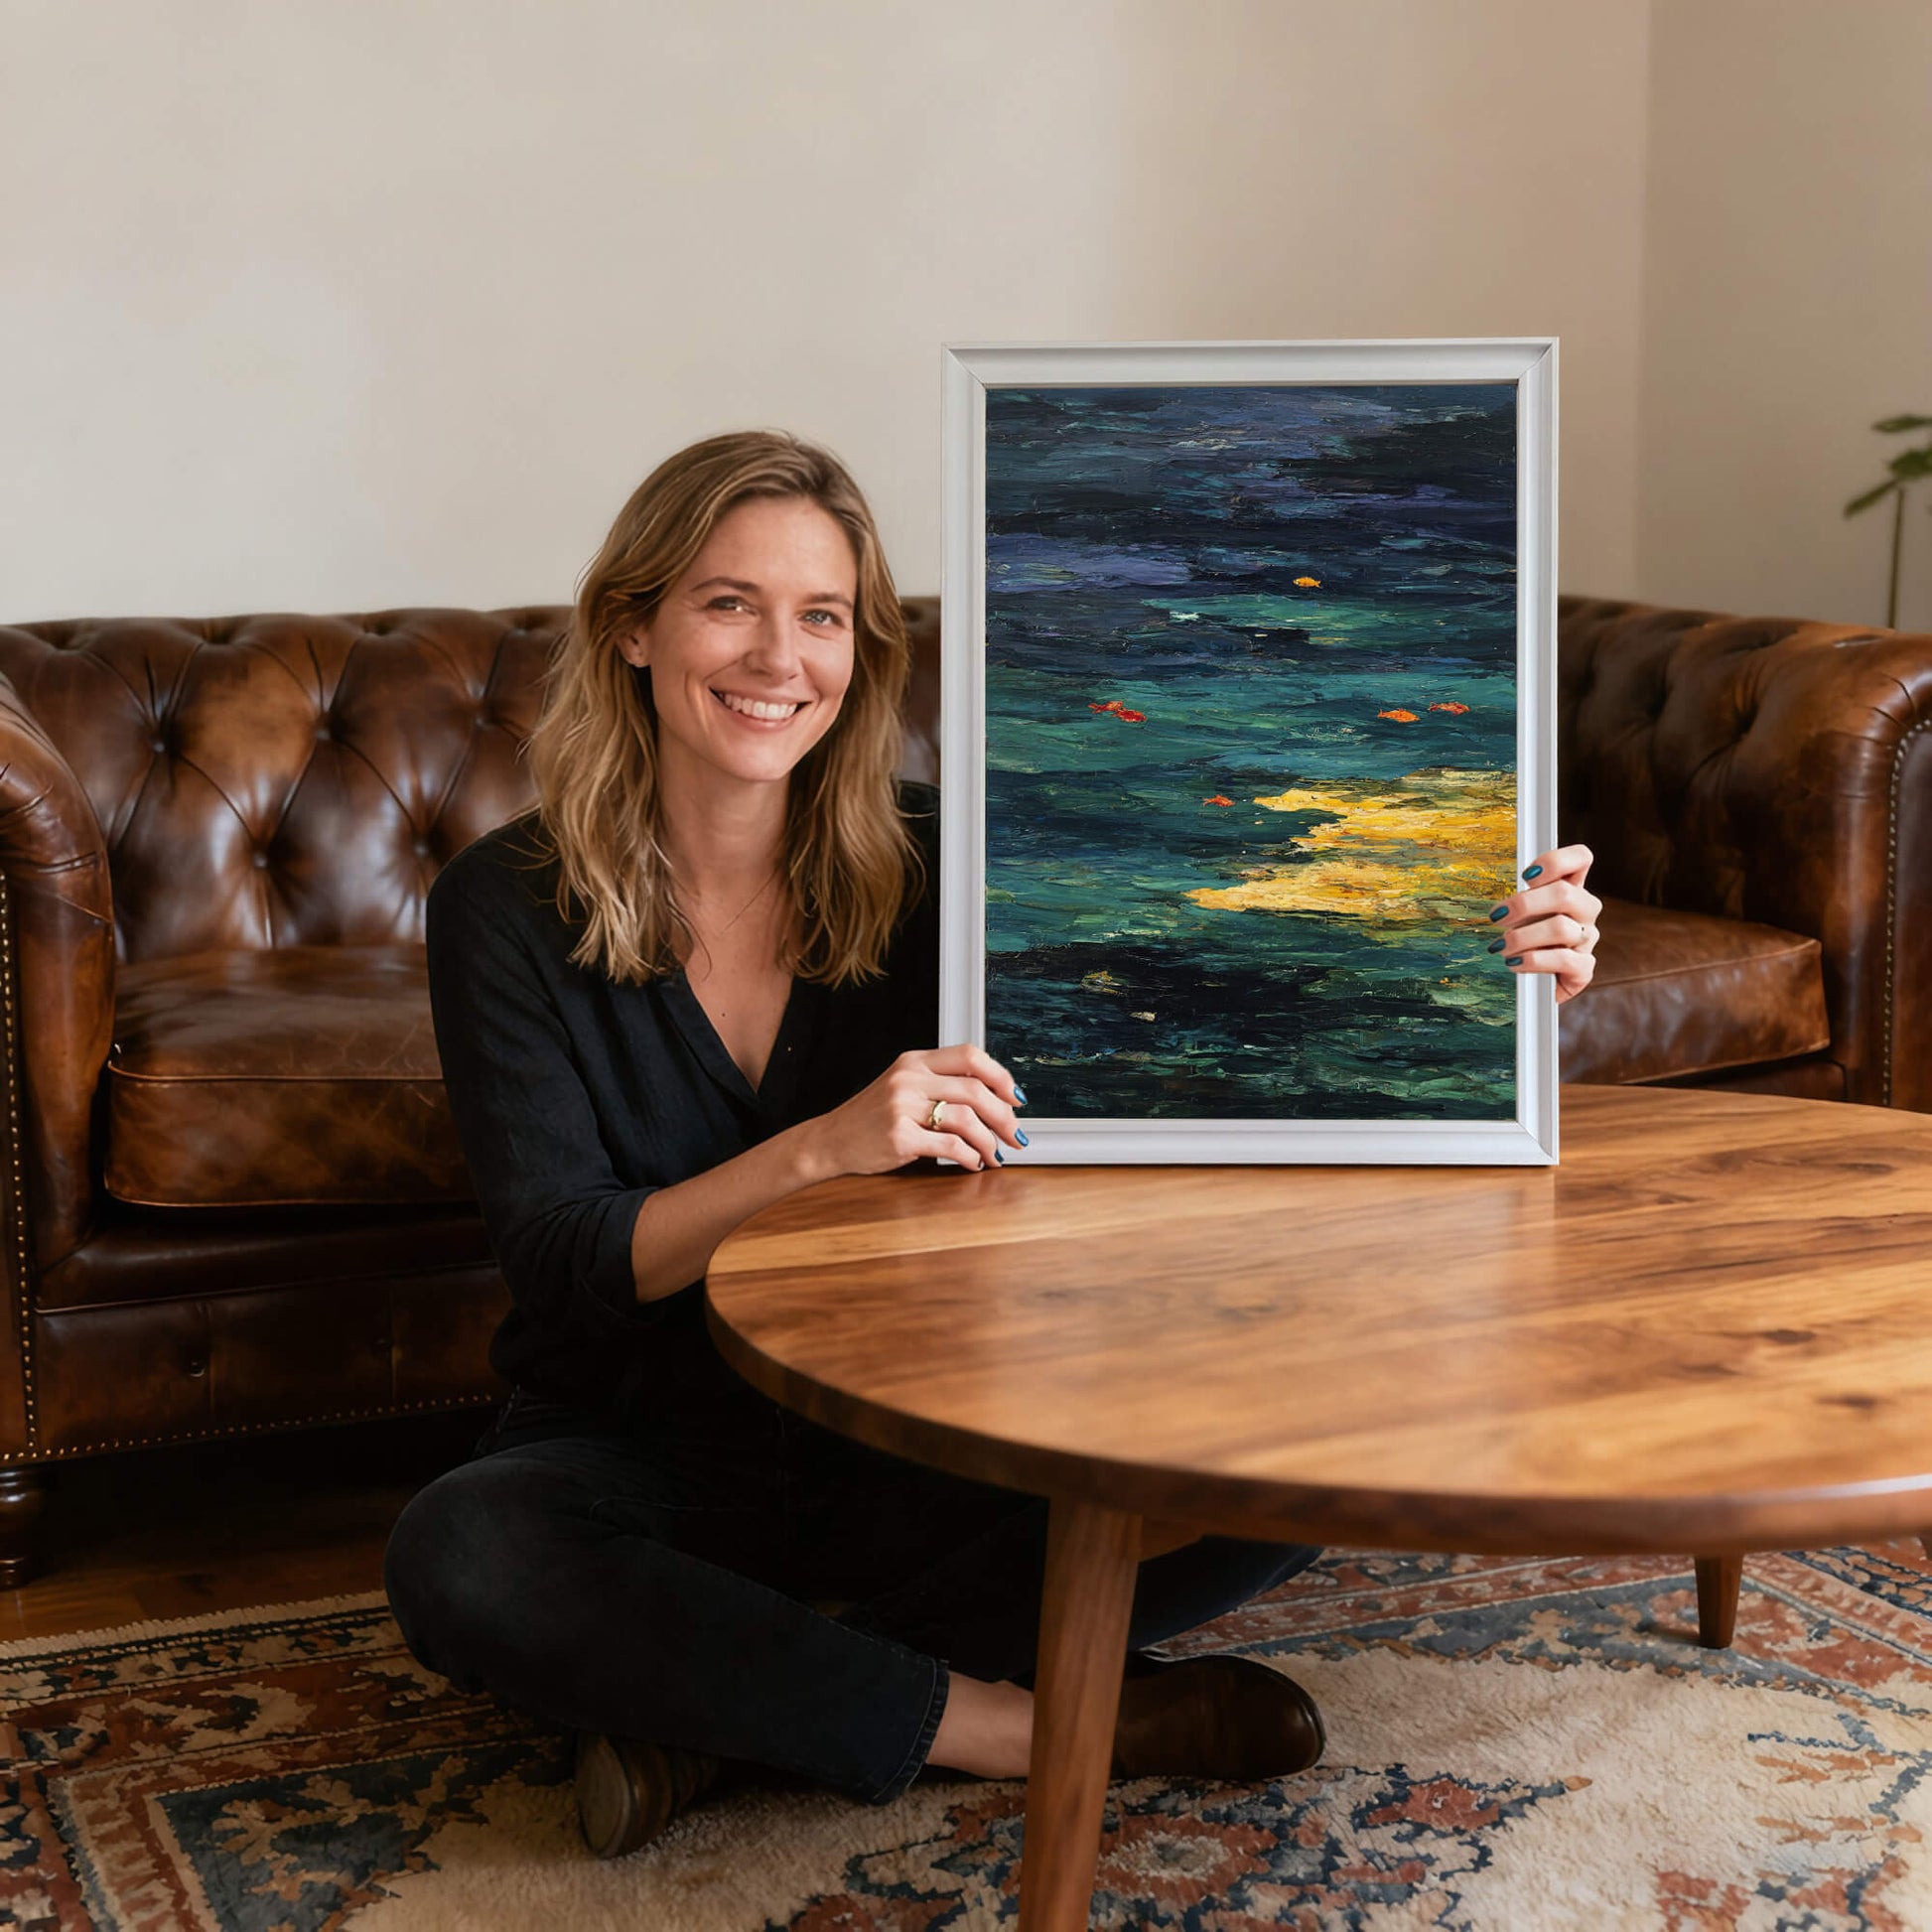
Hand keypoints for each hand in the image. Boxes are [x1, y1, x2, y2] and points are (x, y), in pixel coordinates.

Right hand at [809, 1045, 1024, 1176]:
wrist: (831, 1141)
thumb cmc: (872, 1117)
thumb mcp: (903, 1087)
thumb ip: (941, 1084)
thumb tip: (994, 1099)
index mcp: (914, 1061)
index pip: (970, 1055)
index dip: (1000, 1076)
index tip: (1016, 1097)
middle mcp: (909, 1079)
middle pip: (975, 1089)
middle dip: (1003, 1116)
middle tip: (1015, 1135)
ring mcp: (902, 1107)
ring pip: (966, 1119)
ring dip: (990, 1141)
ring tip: (995, 1154)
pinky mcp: (899, 1137)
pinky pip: (950, 1145)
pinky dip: (970, 1157)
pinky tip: (973, 1163)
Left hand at [1487, 844, 1600, 1004]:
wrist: (1531, 983)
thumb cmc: (1521, 941)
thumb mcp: (1517, 915)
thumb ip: (1518, 901)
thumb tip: (1498, 905)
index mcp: (1570, 889)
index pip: (1581, 859)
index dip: (1556, 861)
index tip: (1526, 875)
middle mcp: (1584, 911)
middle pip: (1566, 894)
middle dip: (1525, 904)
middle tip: (1497, 916)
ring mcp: (1587, 939)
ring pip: (1562, 928)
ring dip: (1523, 937)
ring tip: (1501, 947)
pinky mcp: (1584, 969)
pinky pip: (1565, 960)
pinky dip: (1534, 961)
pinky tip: (1515, 963)